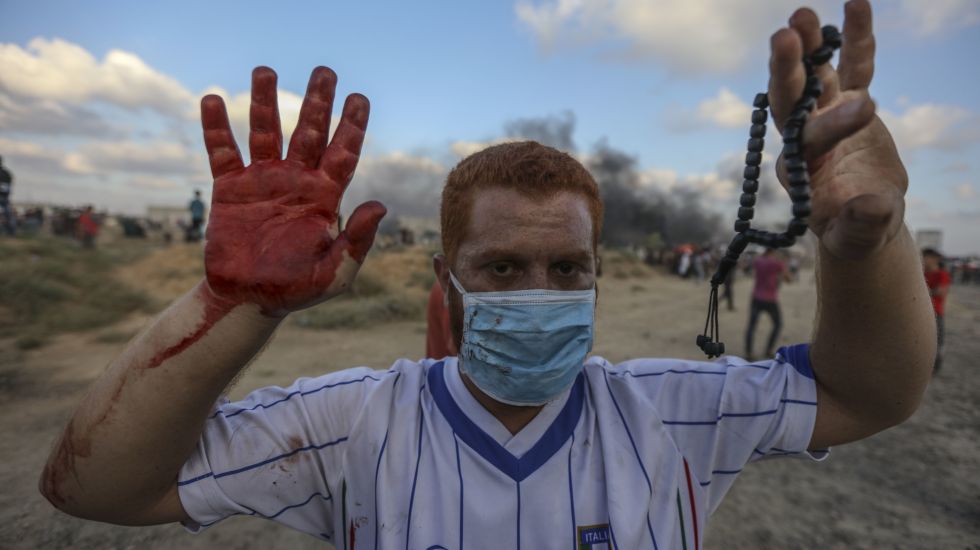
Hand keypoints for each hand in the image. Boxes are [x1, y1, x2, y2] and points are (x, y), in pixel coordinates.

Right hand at [201, 66, 385, 315]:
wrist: (250, 301)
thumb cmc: (298, 290)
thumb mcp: (335, 273)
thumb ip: (357, 241)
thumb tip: (380, 205)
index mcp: (325, 197)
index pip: (343, 153)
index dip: (352, 126)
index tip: (359, 97)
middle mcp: (296, 181)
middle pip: (309, 132)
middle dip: (317, 102)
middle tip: (325, 72)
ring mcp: (263, 181)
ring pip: (265, 132)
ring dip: (266, 102)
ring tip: (265, 71)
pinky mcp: (230, 189)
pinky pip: (222, 152)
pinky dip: (217, 127)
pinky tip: (214, 100)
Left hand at [769, 0, 904, 259]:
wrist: (861, 219)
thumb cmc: (853, 231)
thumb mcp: (859, 234)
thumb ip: (862, 222)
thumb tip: (872, 206)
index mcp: (800, 168)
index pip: (807, 140)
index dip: (832, 124)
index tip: (867, 109)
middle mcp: (804, 137)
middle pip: (790, 99)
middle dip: (787, 70)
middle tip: (784, 36)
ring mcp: (824, 116)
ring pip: (814, 76)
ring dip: (808, 45)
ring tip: (802, 12)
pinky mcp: (849, 104)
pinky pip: (853, 67)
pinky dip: (854, 40)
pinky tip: (855, 5)